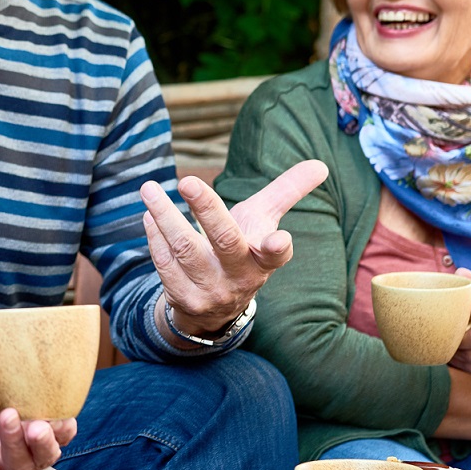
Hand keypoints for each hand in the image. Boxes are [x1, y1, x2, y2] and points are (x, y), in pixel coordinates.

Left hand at [0, 407, 75, 469]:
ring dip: (14, 441)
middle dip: (45, 440)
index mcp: (34, 435)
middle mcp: (24, 456)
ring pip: (17, 465)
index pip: (61, 436)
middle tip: (38, 424)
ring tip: (6, 416)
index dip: (64, 428)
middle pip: (45, 455)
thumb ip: (2, 373)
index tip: (62, 415)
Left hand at [142, 159, 328, 333]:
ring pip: (185, 249)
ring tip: (149, 189)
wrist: (215, 304)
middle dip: (207, 210)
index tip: (278, 238)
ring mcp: (211, 290)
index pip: (276, 254)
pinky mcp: (184, 298)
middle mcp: (241, 277)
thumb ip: (287, 192)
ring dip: (164, 216)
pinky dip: (155, 236)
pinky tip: (149, 215)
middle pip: (225, 241)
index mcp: (264, 258)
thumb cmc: (242, 249)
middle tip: (188, 180)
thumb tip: (321, 165)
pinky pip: (165, 263)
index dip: (278, 247)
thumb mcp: (264, 221)